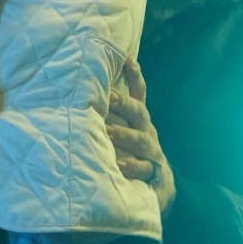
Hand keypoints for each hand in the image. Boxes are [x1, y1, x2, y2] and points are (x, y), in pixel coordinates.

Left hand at [109, 58, 176, 212]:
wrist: (158, 184)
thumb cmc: (130, 150)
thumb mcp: (123, 127)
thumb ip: (111, 110)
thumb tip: (84, 86)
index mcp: (138, 119)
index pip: (138, 93)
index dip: (134, 76)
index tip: (127, 59)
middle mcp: (146, 131)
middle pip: (137, 112)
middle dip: (123, 103)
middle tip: (108, 97)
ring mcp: (151, 151)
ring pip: (140, 140)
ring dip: (123, 135)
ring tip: (108, 133)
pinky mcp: (152, 173)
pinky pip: (143, 169)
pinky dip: (131, 166)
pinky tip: (119, 164)